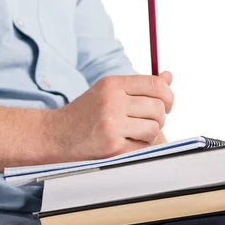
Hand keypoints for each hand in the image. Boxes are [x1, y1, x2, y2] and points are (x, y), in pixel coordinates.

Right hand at [47, 72, 173, 160]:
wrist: (56, 135)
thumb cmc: (85, 113)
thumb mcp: (107, 91)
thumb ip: (138, 86)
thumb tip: (169, 76)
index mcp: (112, 84)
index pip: (155, 85)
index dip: (168, 95)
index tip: (167, 104)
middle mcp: (112, 102)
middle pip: (158, 108)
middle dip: (159, 117)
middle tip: (148, 121)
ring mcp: (112, 126)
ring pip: (153, 129)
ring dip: (149, 133)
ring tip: (134, 133)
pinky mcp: (112, 148)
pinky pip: (144, 147)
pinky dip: (140, 147)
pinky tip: (125, 143)